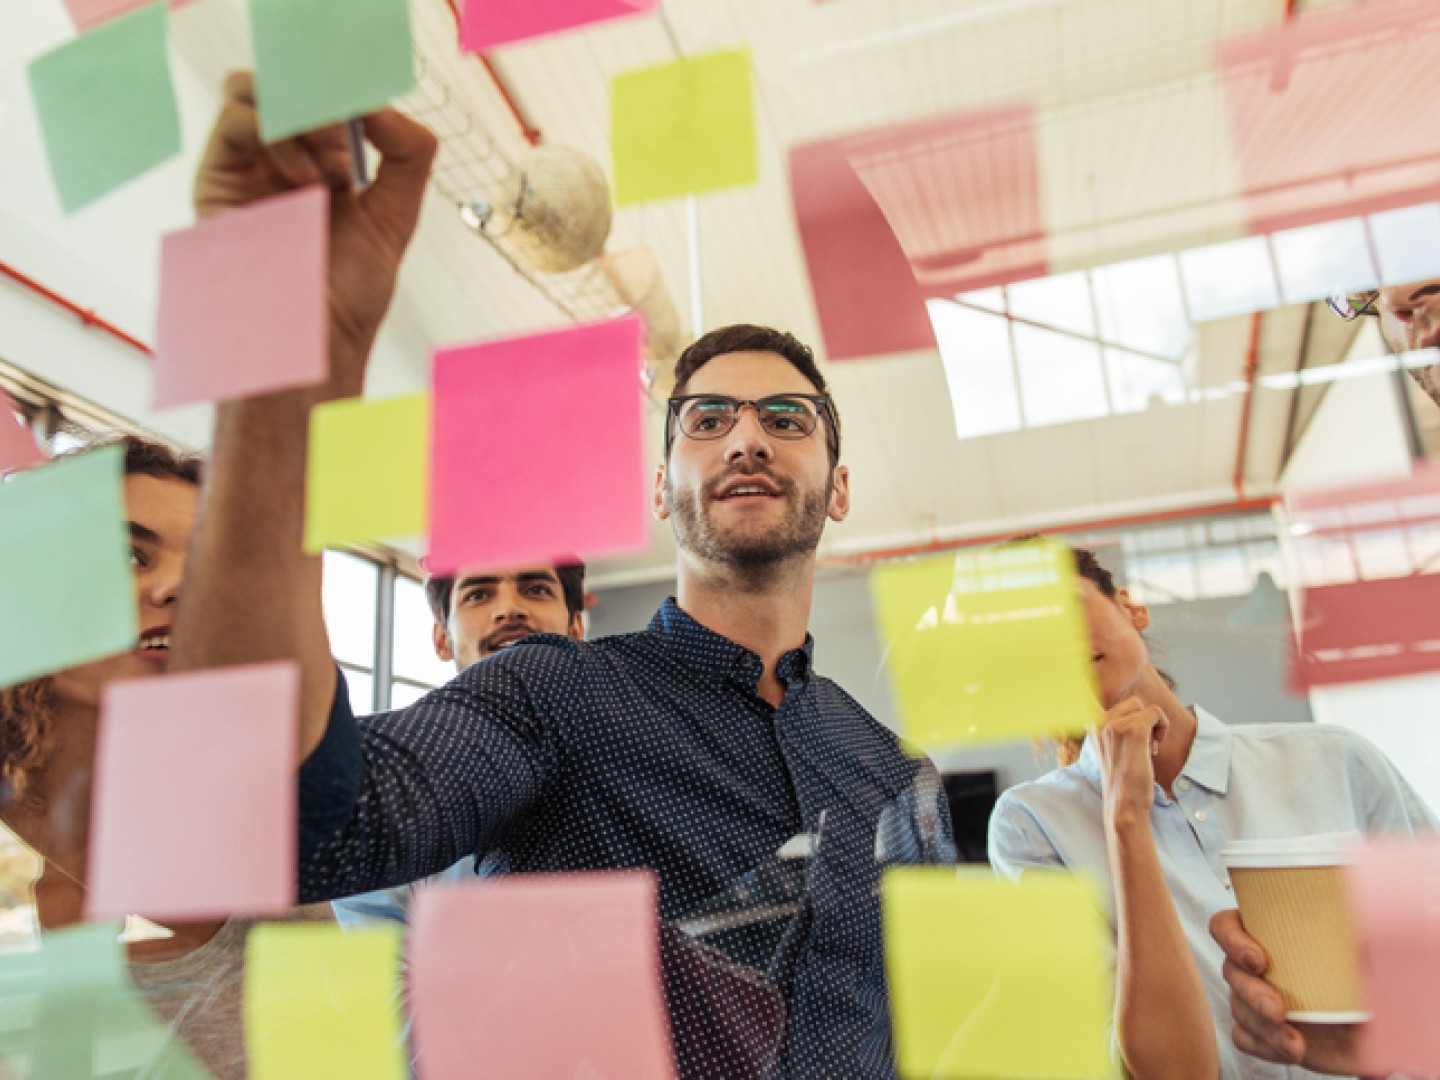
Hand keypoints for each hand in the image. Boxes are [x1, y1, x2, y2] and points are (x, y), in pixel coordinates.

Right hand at [193, 72, 436, 395]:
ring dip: (302, 109)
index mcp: (327, 168)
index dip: (354, 94)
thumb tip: (382, 105)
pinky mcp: (219, 178)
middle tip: (353, 130)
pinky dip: (275, 126)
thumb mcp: (396, 216)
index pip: (330, 100)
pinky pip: (236, 117)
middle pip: (292, 87)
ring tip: (332, 156)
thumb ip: (407, 157)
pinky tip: (305, 175)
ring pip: (261, 91)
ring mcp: (250, 168)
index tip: (376, 110)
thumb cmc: (349, 295)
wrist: (310, 340)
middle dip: (328, 96)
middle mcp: (284, 162)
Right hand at [1092, 696, 1167, 825]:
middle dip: (1143, 721)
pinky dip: (1163, 727)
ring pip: (1144, 708)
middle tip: (1140, 746)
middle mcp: (1098, 721)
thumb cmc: (1122, 780)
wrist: (1124, 804)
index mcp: (1090, 725)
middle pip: (1133, 703)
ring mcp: (1114, 725)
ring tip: (1145, 750)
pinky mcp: (1133, 730)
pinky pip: (1156, 713)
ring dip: (1153, 727)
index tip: (1122, 728)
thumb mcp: (1109, 749)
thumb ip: (1114, 729)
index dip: (1126, 713)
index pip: (1110, 700)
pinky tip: (1154, 748)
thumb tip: (1134, 708)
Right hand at [1210, 908, 1364, 1074]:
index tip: (1259, 960)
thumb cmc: (1366, 978)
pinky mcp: (1263, 1032)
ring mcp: (1255, 999)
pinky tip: (1291, 1049)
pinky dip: (1265, 1046)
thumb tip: (1356, 920)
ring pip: (1238, 1008)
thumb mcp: (1366, 950)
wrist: (1377, 1027)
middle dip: (1252, 994)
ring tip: (1296, 1043)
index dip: (1232, 940)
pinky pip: (1245, 1037)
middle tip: (1279, 1010)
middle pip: (1231, 971)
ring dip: (1265, 1028)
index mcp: (1269, 934)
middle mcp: (1256, 965)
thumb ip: (1356, 931)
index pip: (1226, 926)